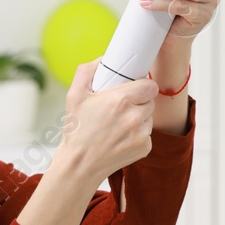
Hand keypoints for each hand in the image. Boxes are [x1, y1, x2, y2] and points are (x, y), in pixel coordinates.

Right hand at [59, 58, 156, 181]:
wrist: (80, 165)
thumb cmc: (77, 131)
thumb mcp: (74, 96)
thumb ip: (87, 71)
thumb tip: (103, 59)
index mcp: (120, 100)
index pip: (150, 85)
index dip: (142, 86)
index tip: (133, 89)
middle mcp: (134, 117)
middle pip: (150, 100)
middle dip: (138, 102)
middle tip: (120, 108)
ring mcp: (141, 134)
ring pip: (149, 118)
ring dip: (138, 118)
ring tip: (118, 125)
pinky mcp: (145, 148)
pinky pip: (147, 134)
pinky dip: (137, 135)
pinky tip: (121, 138)